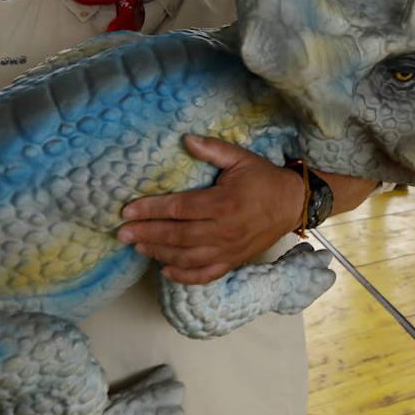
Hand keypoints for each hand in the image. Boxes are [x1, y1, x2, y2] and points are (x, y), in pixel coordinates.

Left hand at [118, 135, 303, 284]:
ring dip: (159, 253)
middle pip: (177, 235)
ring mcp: (229, 249)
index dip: (151, 209)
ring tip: (138, 247)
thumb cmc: (264, 179)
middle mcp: (224, 229)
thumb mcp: (240, 157)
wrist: (293, 203)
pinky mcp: (234, 261)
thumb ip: (212, 149)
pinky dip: (184, 276)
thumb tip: (185, 139)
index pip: (179, 208)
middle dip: (146, 234)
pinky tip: (165, 271)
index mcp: (223, 202)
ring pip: (187, 257)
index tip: (128, 211)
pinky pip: (205, 274)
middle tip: (122, 233)